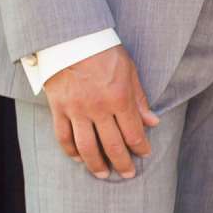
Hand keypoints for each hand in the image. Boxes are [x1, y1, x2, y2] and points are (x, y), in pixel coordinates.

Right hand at [45, 46, 160, 180]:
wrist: (70, 37)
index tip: (144, 154)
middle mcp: (98, 108)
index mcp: (119, 98)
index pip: (133, 133)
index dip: (140, 147)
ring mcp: (76, 110)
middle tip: (127, 174)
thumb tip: (153, 121)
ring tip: (103, 175)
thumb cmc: (104, 50)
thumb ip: (139, 99)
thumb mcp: (129, 70)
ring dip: (96, 165)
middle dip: (122, 163)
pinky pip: (64, 137)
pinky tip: (79, 159)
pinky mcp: (59, 109)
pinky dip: (71, 151)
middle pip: (112, 145)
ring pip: (87, 147)